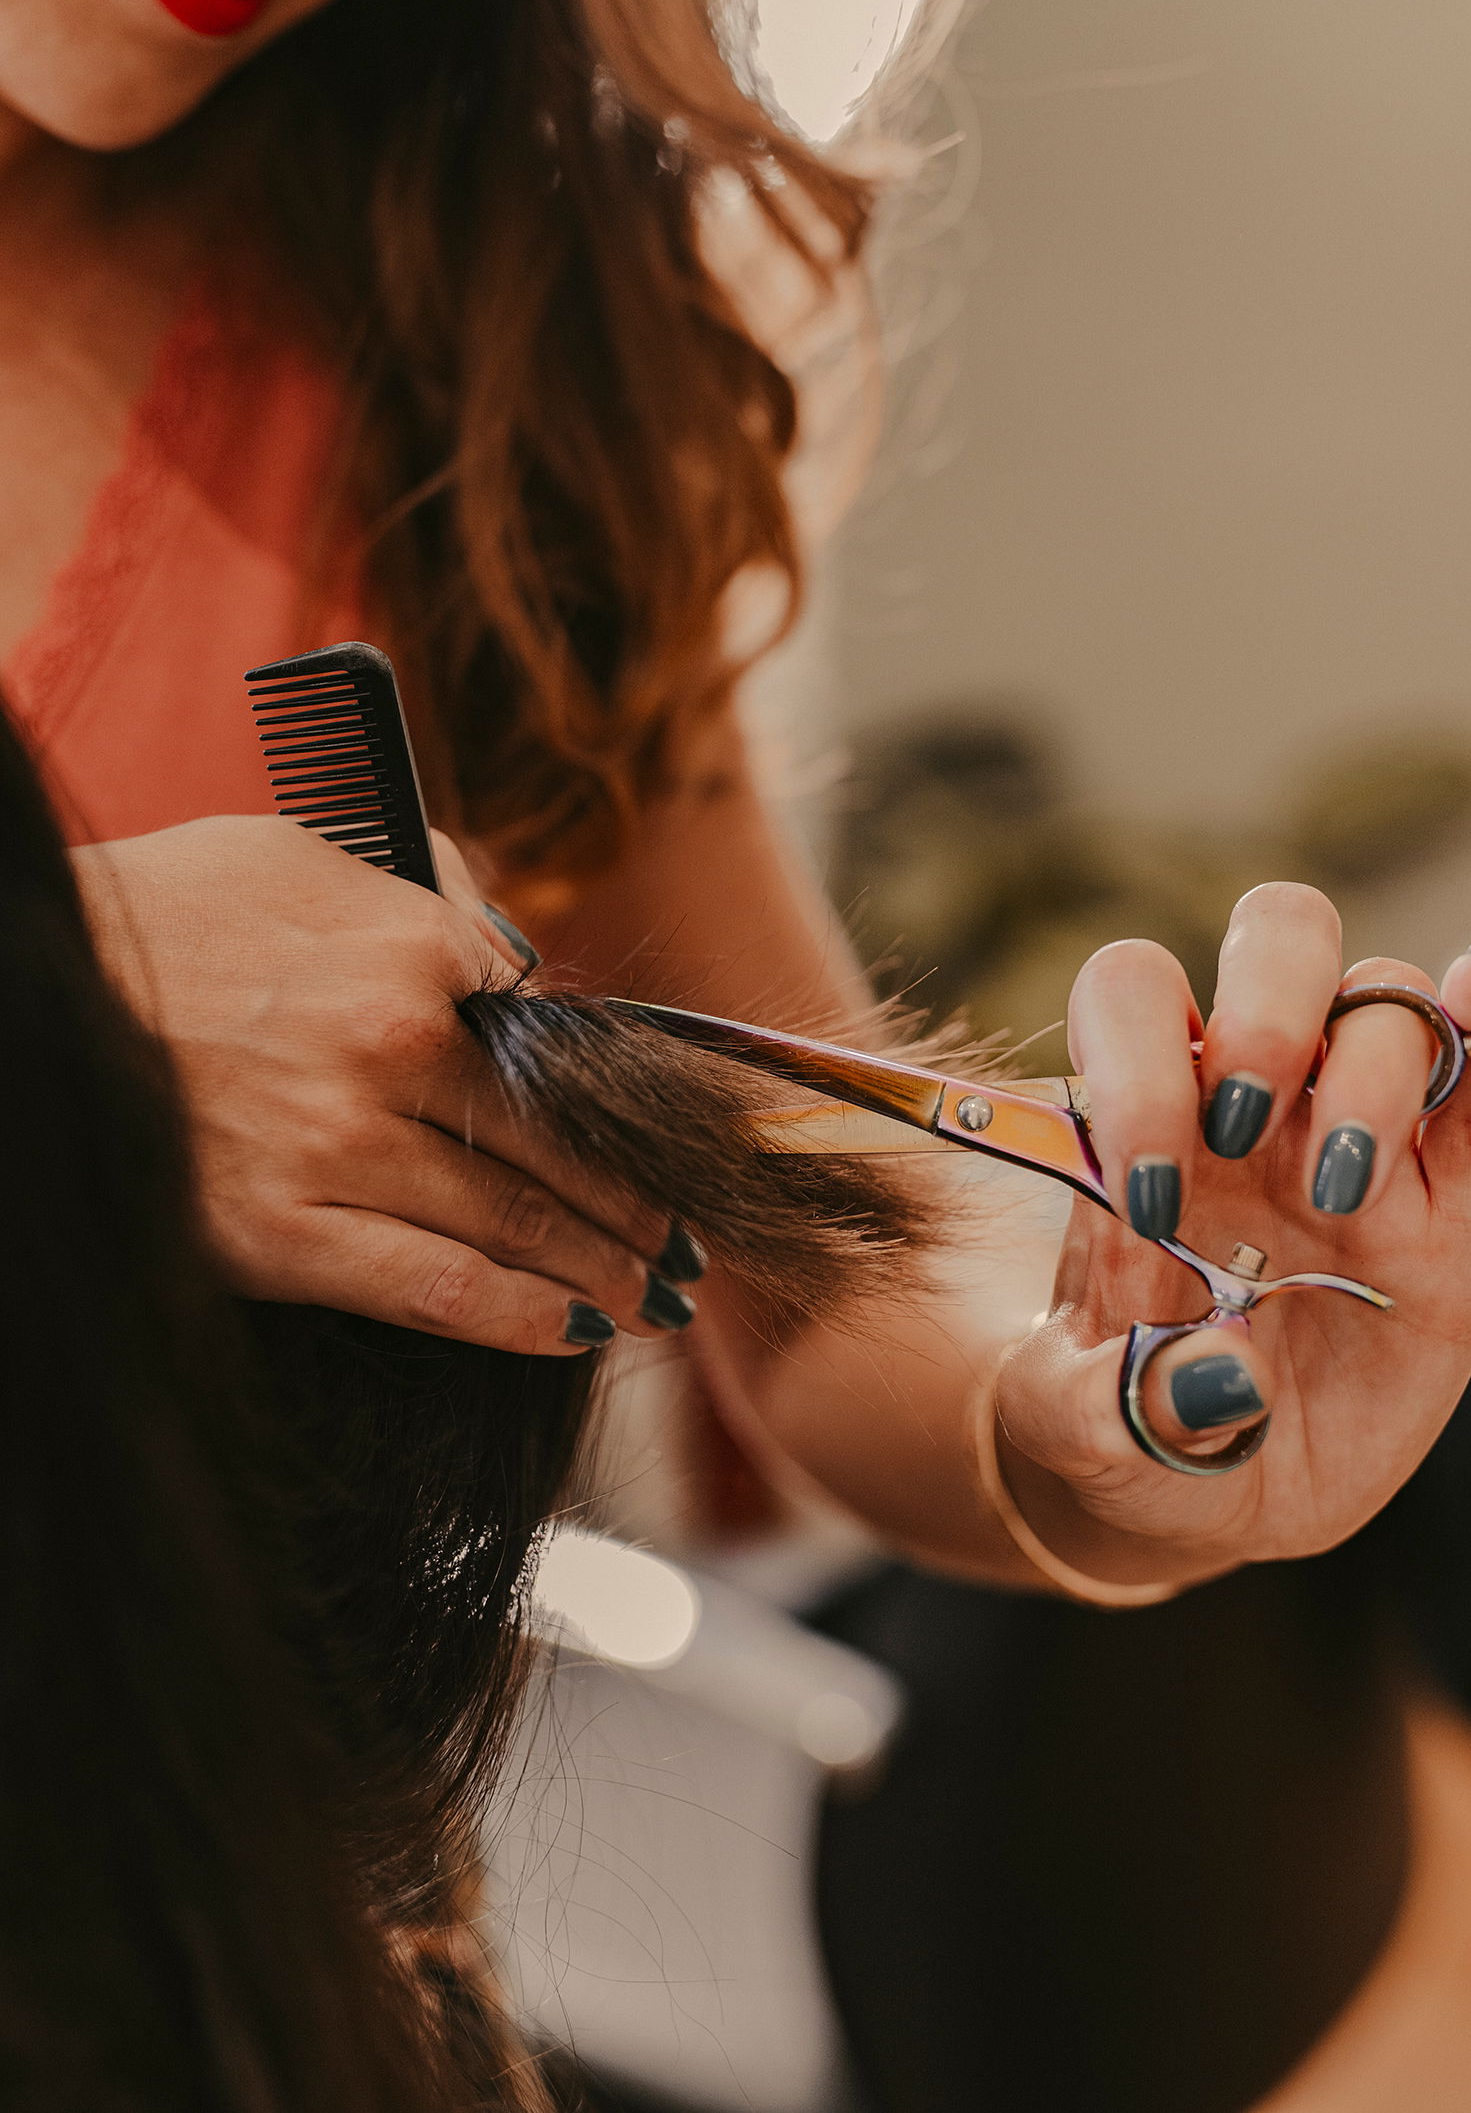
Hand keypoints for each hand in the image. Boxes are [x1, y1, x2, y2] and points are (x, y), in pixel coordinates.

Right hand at [74, 816, 684, 1353]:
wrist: (36, 991)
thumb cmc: (167, 910)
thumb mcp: (302, 851)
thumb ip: (424, 885)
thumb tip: (511, 944)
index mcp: (408, 944)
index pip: (549, 1037)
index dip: (611, 1096)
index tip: (654, 1133)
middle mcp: (389, 1045)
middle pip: (554, 1138)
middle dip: (638, 1200)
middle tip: (689, 1237)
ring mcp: (333, 1145)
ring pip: (510, 1218)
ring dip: (605, 1266)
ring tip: (658, 1297)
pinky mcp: (275, 1234)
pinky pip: (429, 1289)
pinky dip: (517, 1318)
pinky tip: (576, 1336)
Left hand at [994, 883, 1470, 1589]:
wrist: (1205, 1487)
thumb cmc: (1121, 1422)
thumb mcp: (1081, 1430)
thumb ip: (1114, 1404)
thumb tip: (1215, 1376)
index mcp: (1143, 1116)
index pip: (1134, 998)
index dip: (1137, 1062)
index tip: (1144, 1193)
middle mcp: (1255, 1100)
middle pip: (1274, 946)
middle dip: (1264, 1013)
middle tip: (1241, 1130)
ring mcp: (1358, 1143)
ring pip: (1384, 1008)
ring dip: (1370, 1069)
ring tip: (1338, 1193)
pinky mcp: (1448, 1214)